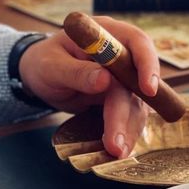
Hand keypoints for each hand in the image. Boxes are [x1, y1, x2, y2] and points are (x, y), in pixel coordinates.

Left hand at [19, 16, 159, 157]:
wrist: (40, 75)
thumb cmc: (44, 62)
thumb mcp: (52, 65)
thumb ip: (76, 72)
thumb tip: (104, 80)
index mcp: (106, 35)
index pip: (137, 43)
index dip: (147, 65)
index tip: (148, 89)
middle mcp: (121, 56)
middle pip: (134, 85)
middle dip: (126, 116)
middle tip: (116, 144)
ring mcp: (123, 79)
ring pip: (135, 105)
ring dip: (129, 131)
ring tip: (117, 153)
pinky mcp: (120, 99)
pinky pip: (128, 117)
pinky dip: (125, 133)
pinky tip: (118, 150)